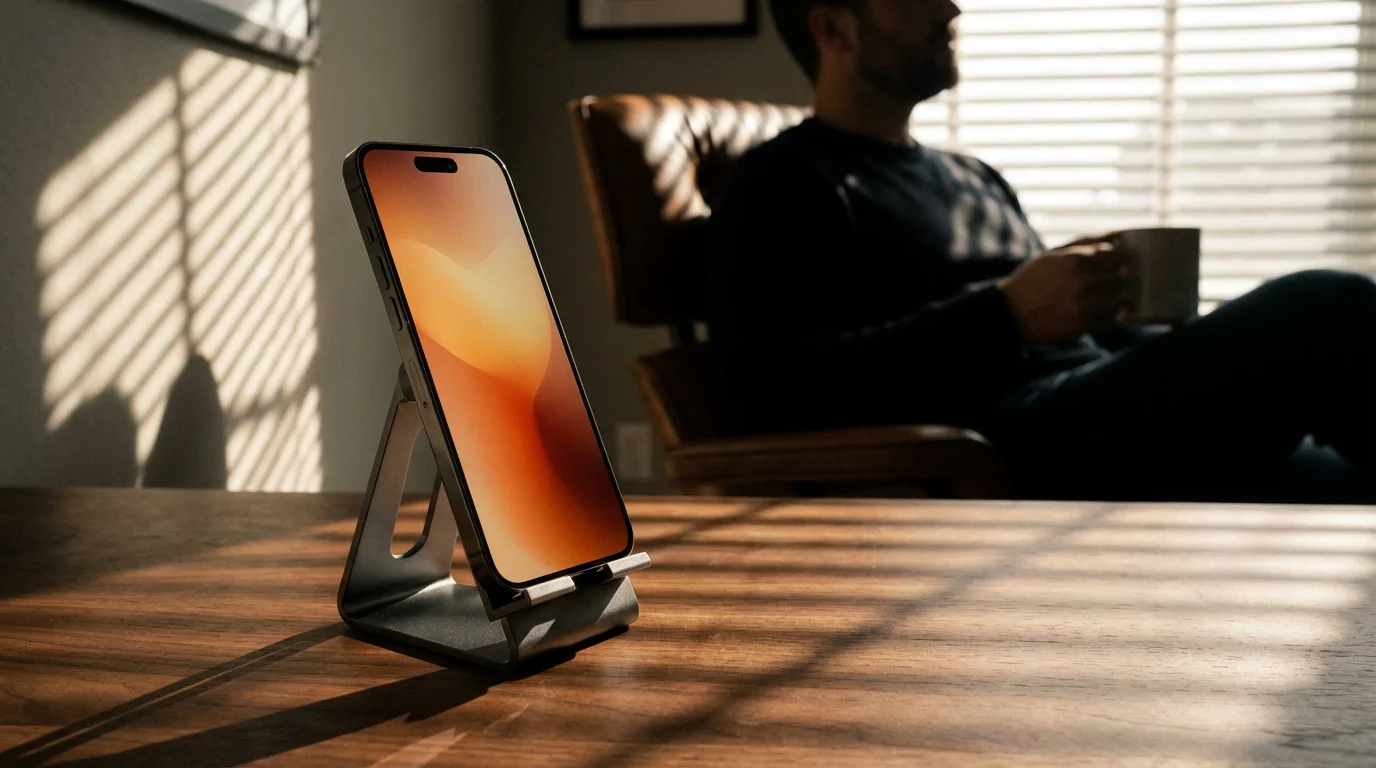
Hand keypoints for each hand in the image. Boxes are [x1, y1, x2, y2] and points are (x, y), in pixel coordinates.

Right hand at [998, 233, 1130, 344]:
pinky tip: (1098, 312)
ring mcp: (1083, 305)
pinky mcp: (1082, 326)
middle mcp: (1082, 282)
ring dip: (1118, 298)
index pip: (1117, 256)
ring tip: (1108, 298)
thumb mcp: (1053, 254)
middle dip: (1120, 279)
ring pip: (1119, 300)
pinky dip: (1109, 316)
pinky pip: (1109, 320)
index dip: (1121, 259)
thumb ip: (1086, 241)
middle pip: (1121, 278)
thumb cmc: (1032, 279)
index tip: (1119, 263)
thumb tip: (1118, 234)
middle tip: (1115, 281)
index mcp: (1076, 260)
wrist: (1009, 312)